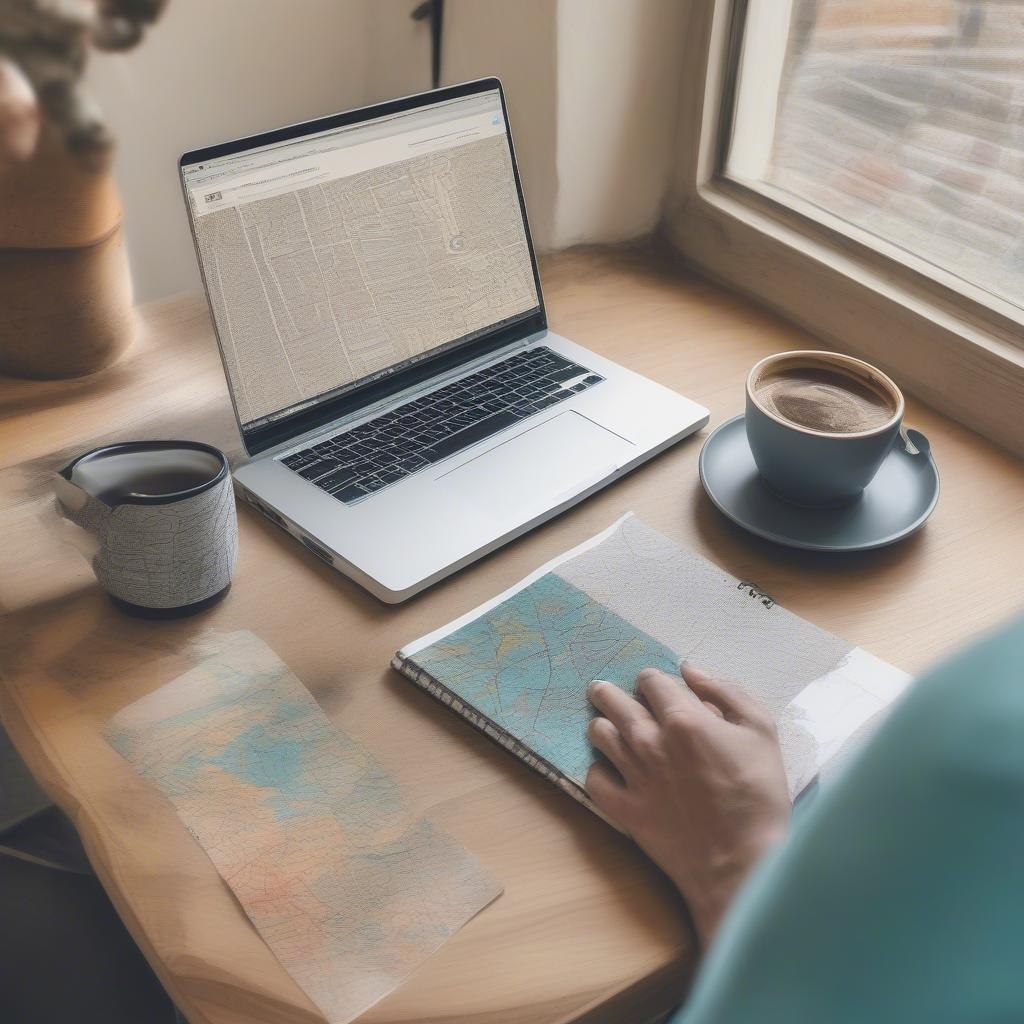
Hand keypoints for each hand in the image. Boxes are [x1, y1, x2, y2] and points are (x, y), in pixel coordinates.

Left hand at [586, 664, 789, 944]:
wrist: (745, 863)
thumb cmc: (760, 795)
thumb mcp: (761, 730)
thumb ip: (726, 691)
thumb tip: (689, 670)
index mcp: (683, 719)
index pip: (650, 680)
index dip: (653, 680)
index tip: (656, 689)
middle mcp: (650, 741)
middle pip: (612, 700)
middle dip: (610, 692)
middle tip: (607, 692)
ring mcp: (633, 776)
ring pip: (598, 734)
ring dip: (603, 725)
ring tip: (609, 728)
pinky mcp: (625, 809)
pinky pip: (594, 779)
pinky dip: (600, 770)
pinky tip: (611, 770)